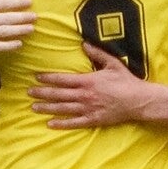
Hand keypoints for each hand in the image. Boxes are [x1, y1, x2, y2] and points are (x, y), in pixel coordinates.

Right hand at [0, 0, 34, 60]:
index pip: (0, 3)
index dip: (16, 2)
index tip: (29, 2)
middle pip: (5, 18)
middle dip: (21, 17)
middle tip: (35, 16)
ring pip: (3, 32)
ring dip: (18, 30)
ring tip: (31, 29)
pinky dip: (8, 45)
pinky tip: (19, 44)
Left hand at [27, 43, 151, 128]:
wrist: (139, 101)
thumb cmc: (126, 81)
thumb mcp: (112, 64)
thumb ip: (97, 54)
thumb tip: (84, 44)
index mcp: (87, 81)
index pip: (62, 79)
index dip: (48, 78)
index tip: (36, 77)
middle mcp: (84, 96)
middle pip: (58, 94)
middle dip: (42, 93)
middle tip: (28, 92)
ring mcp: (87, 109)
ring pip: (62, 109)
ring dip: (47, 108)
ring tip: (34, 107)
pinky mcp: (93, 120)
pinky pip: (73, 123)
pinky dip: (61, 124)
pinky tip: (50, 124)